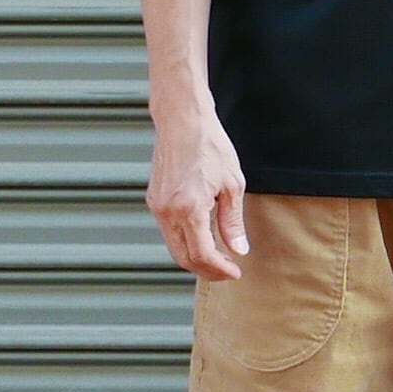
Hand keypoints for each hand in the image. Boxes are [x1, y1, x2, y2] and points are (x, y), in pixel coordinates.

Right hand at [148, 106, 248, 279]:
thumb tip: (238, 250)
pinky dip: (185, 242)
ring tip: (219, 256)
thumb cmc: (210, 145)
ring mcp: (157, 206)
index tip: (235, 272)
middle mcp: (167, 212)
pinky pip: (168, 232)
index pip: (202, 255)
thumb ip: (232, 221)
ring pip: (174, 247)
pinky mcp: (154, 200)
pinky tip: (203, 237)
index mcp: (188, 209)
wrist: (182, 119)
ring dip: (195, 258)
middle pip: (184, 258)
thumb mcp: (232, 184)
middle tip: (228, 270)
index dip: (220, 270)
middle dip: (207, 270)